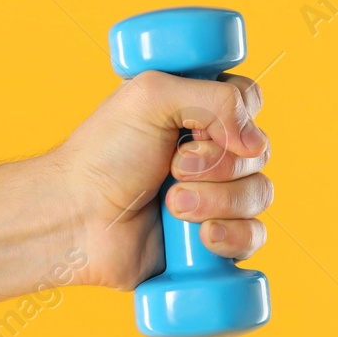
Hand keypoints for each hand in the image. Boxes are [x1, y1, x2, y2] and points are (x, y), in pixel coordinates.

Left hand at [50, 71, 272, 289]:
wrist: (77, 219)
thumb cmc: (103, 155)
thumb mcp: (151, 96)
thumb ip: (215, 97)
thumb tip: (255, 142)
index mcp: (196, 111)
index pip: (250, 103)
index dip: (239, 117)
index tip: (202, 130)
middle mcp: (210, 152)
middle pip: (260, 151)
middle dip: (218, 164)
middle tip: (173, 168)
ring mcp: (214, 197)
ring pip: (259, 194)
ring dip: (218, 201)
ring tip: (172, 205)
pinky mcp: (212, 240)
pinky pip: (254, 237)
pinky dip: (233, 236)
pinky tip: (202, 238)